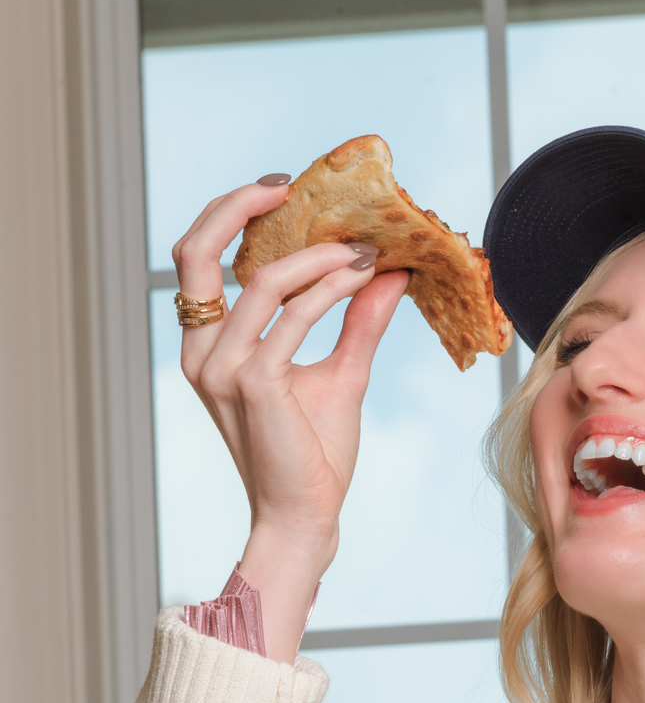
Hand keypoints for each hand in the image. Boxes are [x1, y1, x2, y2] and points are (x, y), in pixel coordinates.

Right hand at [172, 179, 409, 658]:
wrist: (306, 515)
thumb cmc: (314, 454)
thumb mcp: (340, 375)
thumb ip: (358, 322)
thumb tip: (388, 272)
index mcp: (207, 346)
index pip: (198, 259)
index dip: (231, 214)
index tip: (282, 192)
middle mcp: (202, 352)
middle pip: (197, 250)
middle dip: (241, 206)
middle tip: (294, 187)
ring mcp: (221, 368)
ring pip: (264, 280)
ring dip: (319, 257)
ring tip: (364, 252)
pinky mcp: (253, 383)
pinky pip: (293, 315)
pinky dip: (330, 290)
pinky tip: (363, 280)